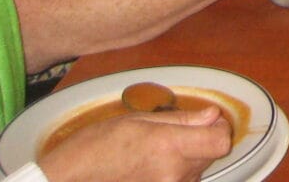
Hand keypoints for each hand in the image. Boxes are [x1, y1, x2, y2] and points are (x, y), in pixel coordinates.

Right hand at [37, 106, 231, 181]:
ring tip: (158, 151)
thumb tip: (212, 115)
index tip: (209, 120)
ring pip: (197, 170)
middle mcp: (174, 173)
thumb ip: (181, 120)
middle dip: (203, 140)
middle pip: (211, 155)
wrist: (68, 181)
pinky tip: (153, 166)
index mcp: (169, 147)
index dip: (219, 128)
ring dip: (189, 158)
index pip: (220, 141)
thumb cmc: (96, 147)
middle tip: (178, 132)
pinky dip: (177, 173)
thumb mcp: (138, 121)